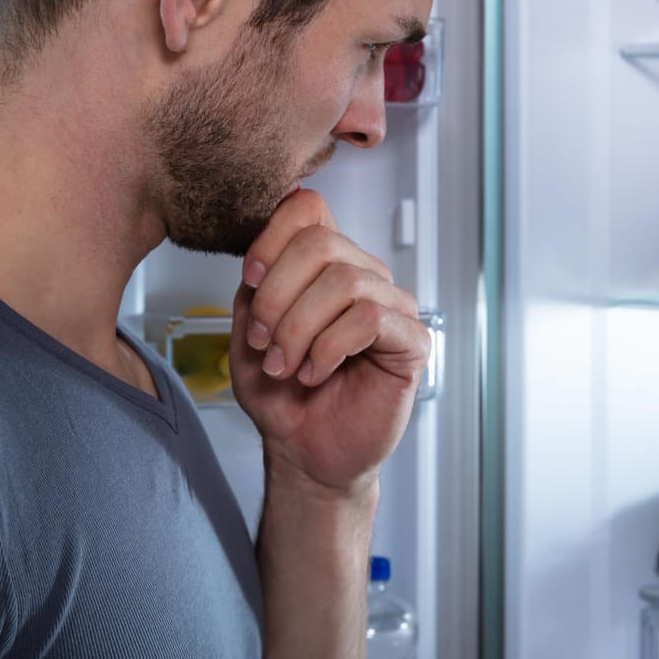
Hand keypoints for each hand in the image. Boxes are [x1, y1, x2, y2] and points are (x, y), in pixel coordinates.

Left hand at [229, 190, 427, 496]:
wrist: (303, 450)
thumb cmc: (280, 393)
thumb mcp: (248, 330)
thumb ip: (257, 282)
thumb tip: (273, 237)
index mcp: (325, 264)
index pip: (309, 208)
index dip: (273, 236)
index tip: (251, 279)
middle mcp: (363, 275)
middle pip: (321, 244)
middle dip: (277, 296)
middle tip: (261, 342)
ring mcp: (392, 305)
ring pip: (343, 282)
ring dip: (298, 330)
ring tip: (285, 366)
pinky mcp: (411, 340)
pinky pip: (369, 318)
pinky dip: (328, 348)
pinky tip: (315, 373)